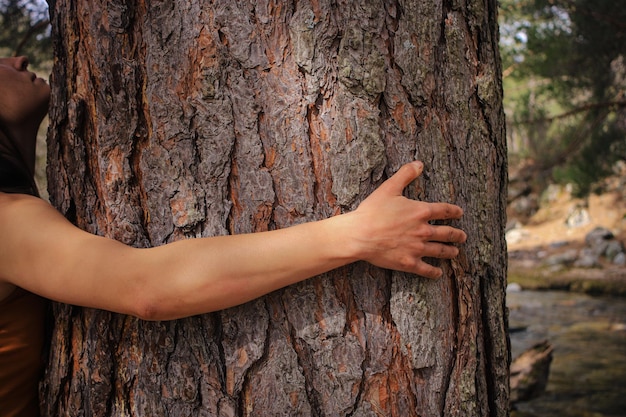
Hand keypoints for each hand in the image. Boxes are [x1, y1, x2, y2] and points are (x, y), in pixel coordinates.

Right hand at [349, 161, 465, 277]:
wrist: (360, 235)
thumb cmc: (373, 211)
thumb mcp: (389, 188)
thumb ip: (405, 175)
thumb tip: (419, 163)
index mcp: (421, 212)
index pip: (444, 211)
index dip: (454, 211)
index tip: (460, 213)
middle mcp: (424, 231)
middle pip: (447, 233)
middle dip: (457, 235)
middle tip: (463, 237)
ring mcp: (417, 248)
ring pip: (440, 251)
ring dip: (450, 252)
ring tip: (455, 252)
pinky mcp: (409, 262)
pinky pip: (426, 269)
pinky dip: (434, 272)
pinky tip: (438, 273)